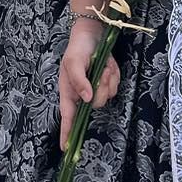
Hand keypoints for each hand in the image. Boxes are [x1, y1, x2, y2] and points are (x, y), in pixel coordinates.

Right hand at [58, 20, 119, 148]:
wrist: (93, 33)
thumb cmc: (78, 47)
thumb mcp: (73, 60)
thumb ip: (78, 80)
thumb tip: (85, 99)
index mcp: (69, 91)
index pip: (67, 116)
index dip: (66, 132)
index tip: (66, 148)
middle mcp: (82, 94)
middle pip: (95, 105)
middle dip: (102, 88)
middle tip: (103, 71)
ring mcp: (95, 89)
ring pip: (107, 96)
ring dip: (109, 79)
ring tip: (104, 65)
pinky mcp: (106, 83)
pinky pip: (115, 87)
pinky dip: (115, 75)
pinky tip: (109, 65)